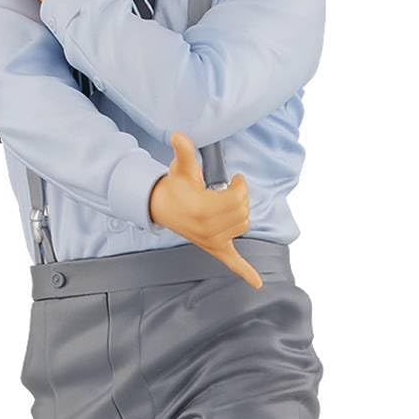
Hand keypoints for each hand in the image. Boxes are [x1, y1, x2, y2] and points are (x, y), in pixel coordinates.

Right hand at [150, 131, 262, 289]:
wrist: (160, 206)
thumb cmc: (175, 185)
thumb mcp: (181, 167)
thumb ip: (184, 151)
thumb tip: (178, 135)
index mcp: (204, 209)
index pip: (238, 198)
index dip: (241, 185)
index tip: (235, 179)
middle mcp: (209, 228)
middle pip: (244, 212)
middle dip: (241, 198)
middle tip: (230, 190)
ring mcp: (212, 240)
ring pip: (243, 226)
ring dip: (241, 214)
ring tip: (228, 206)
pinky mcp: (215, 248)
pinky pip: (232, 263)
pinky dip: (246, 273)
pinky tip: (257, 284)